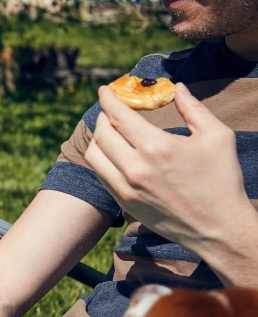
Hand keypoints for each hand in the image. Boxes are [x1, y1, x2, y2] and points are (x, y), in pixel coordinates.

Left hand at [84, 83, 253, 255]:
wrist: (219, 229)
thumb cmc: (222, 180)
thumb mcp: (217, 137)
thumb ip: (194, 108)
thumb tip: (176, 87)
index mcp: (157, 147)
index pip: (119, 116)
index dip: (108, 99)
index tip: (104, 90)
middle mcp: (135, 168)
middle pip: (102, 134)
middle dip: (103, 116)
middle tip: (111, 109)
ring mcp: (126, 189)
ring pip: (94, 156)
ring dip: (98, 138)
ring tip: (110, 131)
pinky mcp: (124, 203)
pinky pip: (101, 175)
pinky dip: (102, 159)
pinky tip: (113, 153)